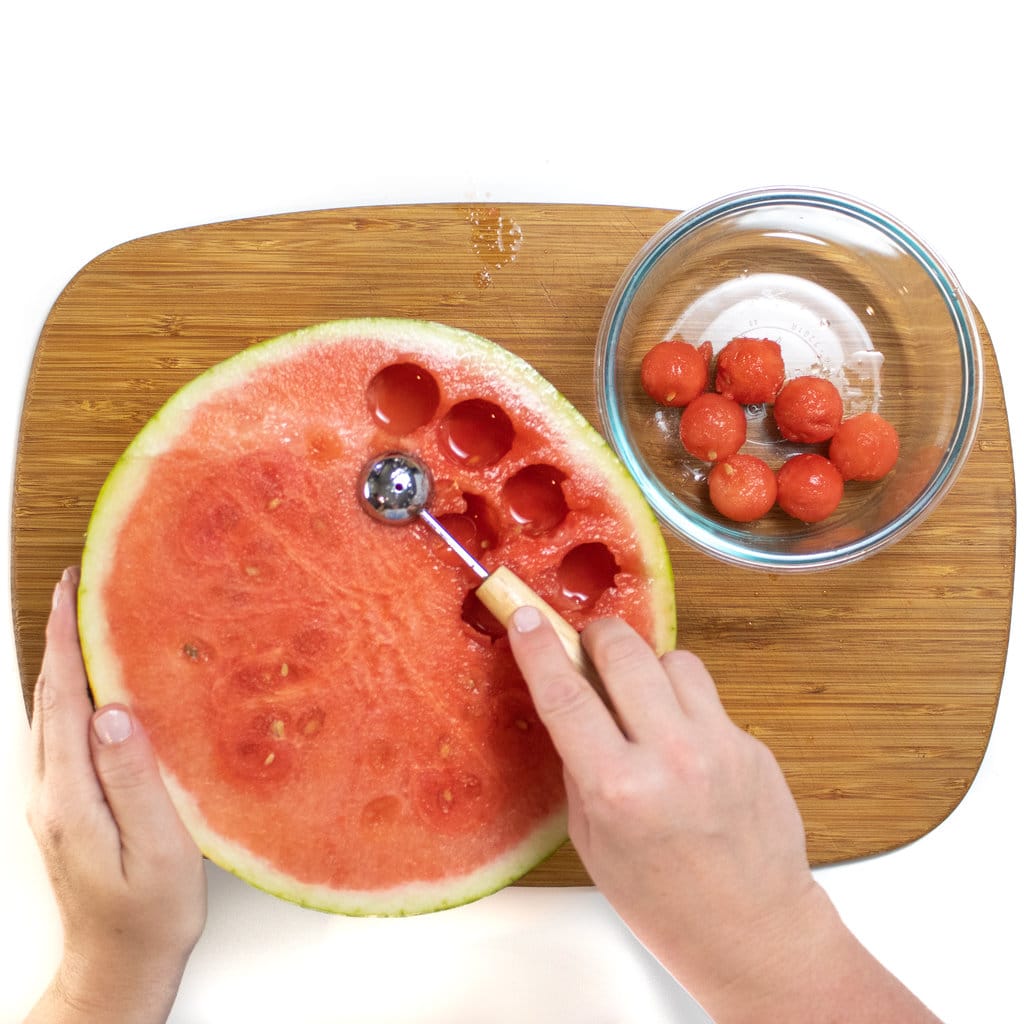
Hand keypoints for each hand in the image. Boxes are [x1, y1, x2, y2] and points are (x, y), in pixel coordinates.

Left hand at [25, 568, 206, 1023]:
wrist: (117, 966)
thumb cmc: (147, 914)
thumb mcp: (158, 848)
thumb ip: (134, 778)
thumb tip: (116, 711)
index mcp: (69, 796)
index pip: (63, 700)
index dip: (64, 640)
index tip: (71, 590)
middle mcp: (50, 792)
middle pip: (49, 699)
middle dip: (60, 639)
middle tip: (81, 589)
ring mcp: (53, 800)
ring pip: (53, 715)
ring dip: (65, 665)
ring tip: (88, 624)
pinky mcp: (65, 806)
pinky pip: (65, 735)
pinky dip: (74, 696)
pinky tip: (97, 689)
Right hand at [508, 609, 941, 1022]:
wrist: (752, 929)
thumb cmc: (661, 898)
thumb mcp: (592, 839)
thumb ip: (579, 764)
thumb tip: (571, 701)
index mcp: (617, 788)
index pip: (565, 693)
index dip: (538, 646)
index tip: (526, 616)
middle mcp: (670, 756)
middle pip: (624, 649)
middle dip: (597, 637)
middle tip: (589, 650)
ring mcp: (718, 745)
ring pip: (672, 658)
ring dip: (647, 668)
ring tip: (642, 701)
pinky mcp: (750, 744)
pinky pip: (707, 695)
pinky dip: (684, 702)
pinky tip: (682, 741)